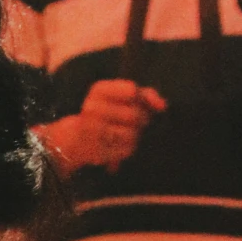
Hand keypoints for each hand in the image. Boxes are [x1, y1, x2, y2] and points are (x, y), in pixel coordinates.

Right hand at [43, 79, 165, 171]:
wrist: (79, 138)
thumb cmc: (109, 113)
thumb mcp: (124, 96)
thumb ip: (147, 95)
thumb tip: (162, 106)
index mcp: (98, 90)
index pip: (132, 90)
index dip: (139, 98)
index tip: (134, 103)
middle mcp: (91, 108)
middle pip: (134, 114)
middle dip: (141, 119)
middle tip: (134, 122)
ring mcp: (92, 131)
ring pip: (133, 134)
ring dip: (136, 135)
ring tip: (126, 132)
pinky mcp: (97, 151)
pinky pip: (128, 149)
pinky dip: (130, 148)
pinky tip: (119, 144)